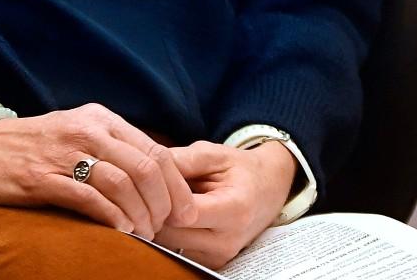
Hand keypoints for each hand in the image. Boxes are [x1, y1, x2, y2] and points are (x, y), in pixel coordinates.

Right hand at [0, 103, 197, 237]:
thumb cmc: (33, 147)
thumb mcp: (77, 133)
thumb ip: (113, 148)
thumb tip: (158, 179)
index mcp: (99, 118)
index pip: (156, 151)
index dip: (178, 186)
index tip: (186, 212)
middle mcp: (86, 130)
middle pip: (146, 169)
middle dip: (163, 205)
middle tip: (164, 229)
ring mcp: (64, 153)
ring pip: (123, 185)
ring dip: (140, 217)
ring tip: (142, 234)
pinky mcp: (43, 178)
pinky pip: (90, 200)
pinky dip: (112, 219)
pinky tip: (119, 232)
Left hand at [155, 141, 296, 268]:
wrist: (268, 189)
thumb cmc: (238, 169)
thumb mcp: (214, 154)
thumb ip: (182, 160)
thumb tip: (148, 167)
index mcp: (234, 210)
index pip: (183, 214)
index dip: (162, 195)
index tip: (156, 178)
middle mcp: (228, 240)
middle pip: (170, 232)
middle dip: (154, 207)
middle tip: (153, 186)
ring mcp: (220, 256)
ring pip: (168, 243)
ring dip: (158, 221)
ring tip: (166, 197)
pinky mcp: (212, 262)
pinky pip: (175, 250)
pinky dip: (168, 232)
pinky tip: (174, 211)